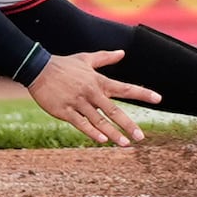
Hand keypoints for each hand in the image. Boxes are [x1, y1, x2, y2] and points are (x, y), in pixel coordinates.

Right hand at [28, 50, 160, 145]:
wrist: (38, 69)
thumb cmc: (64, 65)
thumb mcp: (86, 59)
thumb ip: (105, 57)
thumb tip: (122, 53)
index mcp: (99, 81)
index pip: (126, 88)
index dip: (143, 93)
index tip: (158, 99)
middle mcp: (92, 93)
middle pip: (114, 111)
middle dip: (128, 125)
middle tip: (141, 137)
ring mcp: (78, 103)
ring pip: (99, 121)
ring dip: (113, 133)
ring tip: (125, 144)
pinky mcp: (65, 111)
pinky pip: (81, 124)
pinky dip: (92, 132)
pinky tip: (102, 140)